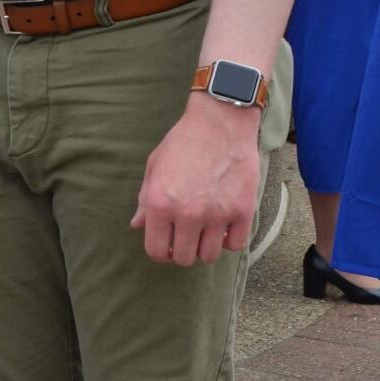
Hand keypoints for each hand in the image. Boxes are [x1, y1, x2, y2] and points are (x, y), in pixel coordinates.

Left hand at [131, 100, 260, 265]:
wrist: (221, 122)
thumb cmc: (184, 141)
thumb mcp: (155, 166)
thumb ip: (145, 200)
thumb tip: (137, 225)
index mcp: (160, 204)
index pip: (156, 250)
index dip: (161, 253)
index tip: (168, 245)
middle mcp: (187, 214)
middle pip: (184, 258)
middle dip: (183, 251)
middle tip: (188, 237)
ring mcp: (216, 214)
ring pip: (209, 256)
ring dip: (206, 248)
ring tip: (206, 232)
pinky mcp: (242, 211)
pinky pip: (235, 244)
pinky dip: (230, 241)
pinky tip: (225, 228)